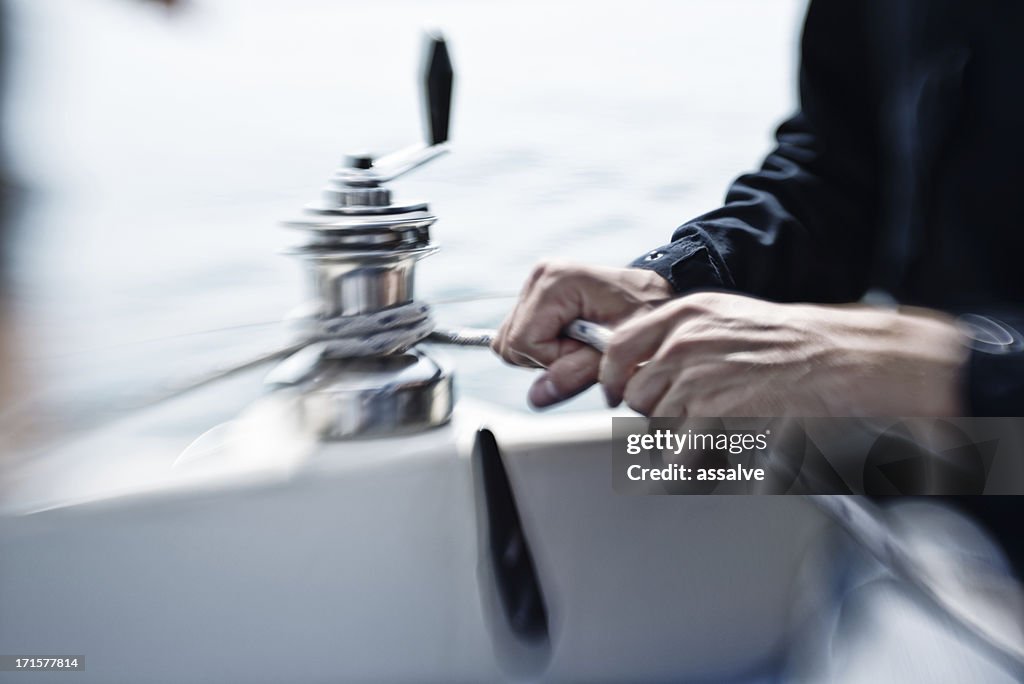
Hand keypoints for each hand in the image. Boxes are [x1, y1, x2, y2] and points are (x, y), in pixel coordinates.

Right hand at [492, 261, 673, 407]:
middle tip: (586, 348)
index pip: (523, 342)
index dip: (554, 360)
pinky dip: (544, 347)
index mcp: (556, 282)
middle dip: (547, 359)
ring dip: (545, 354)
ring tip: (582, 342)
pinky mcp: (536, 295)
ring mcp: (536, 284)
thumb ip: (575, 374)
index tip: (587, 352)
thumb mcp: (616, 353)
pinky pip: (520, 336)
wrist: (655, 295)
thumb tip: (536, 397)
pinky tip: (572, 337)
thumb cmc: (645, 316)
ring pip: (511, 343)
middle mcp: (540, 277)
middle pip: (510, 343)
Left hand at [599, 291, 968, 416]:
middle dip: (652, 409)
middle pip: (634, 391)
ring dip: (675, 433)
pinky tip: (713, 448)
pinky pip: (676, 449)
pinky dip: (689, 459)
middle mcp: (681, 343)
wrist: (834, 358)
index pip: (618, 346)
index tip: (614, 391)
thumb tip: (647, 362)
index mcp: (683, 314)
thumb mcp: (726, 316)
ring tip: (713, 427)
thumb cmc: (790, 340)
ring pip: (655, 422)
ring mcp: (694, 378)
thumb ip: (681, 334)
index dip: (611, 374)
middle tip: (683, 415)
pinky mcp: (710, 414)